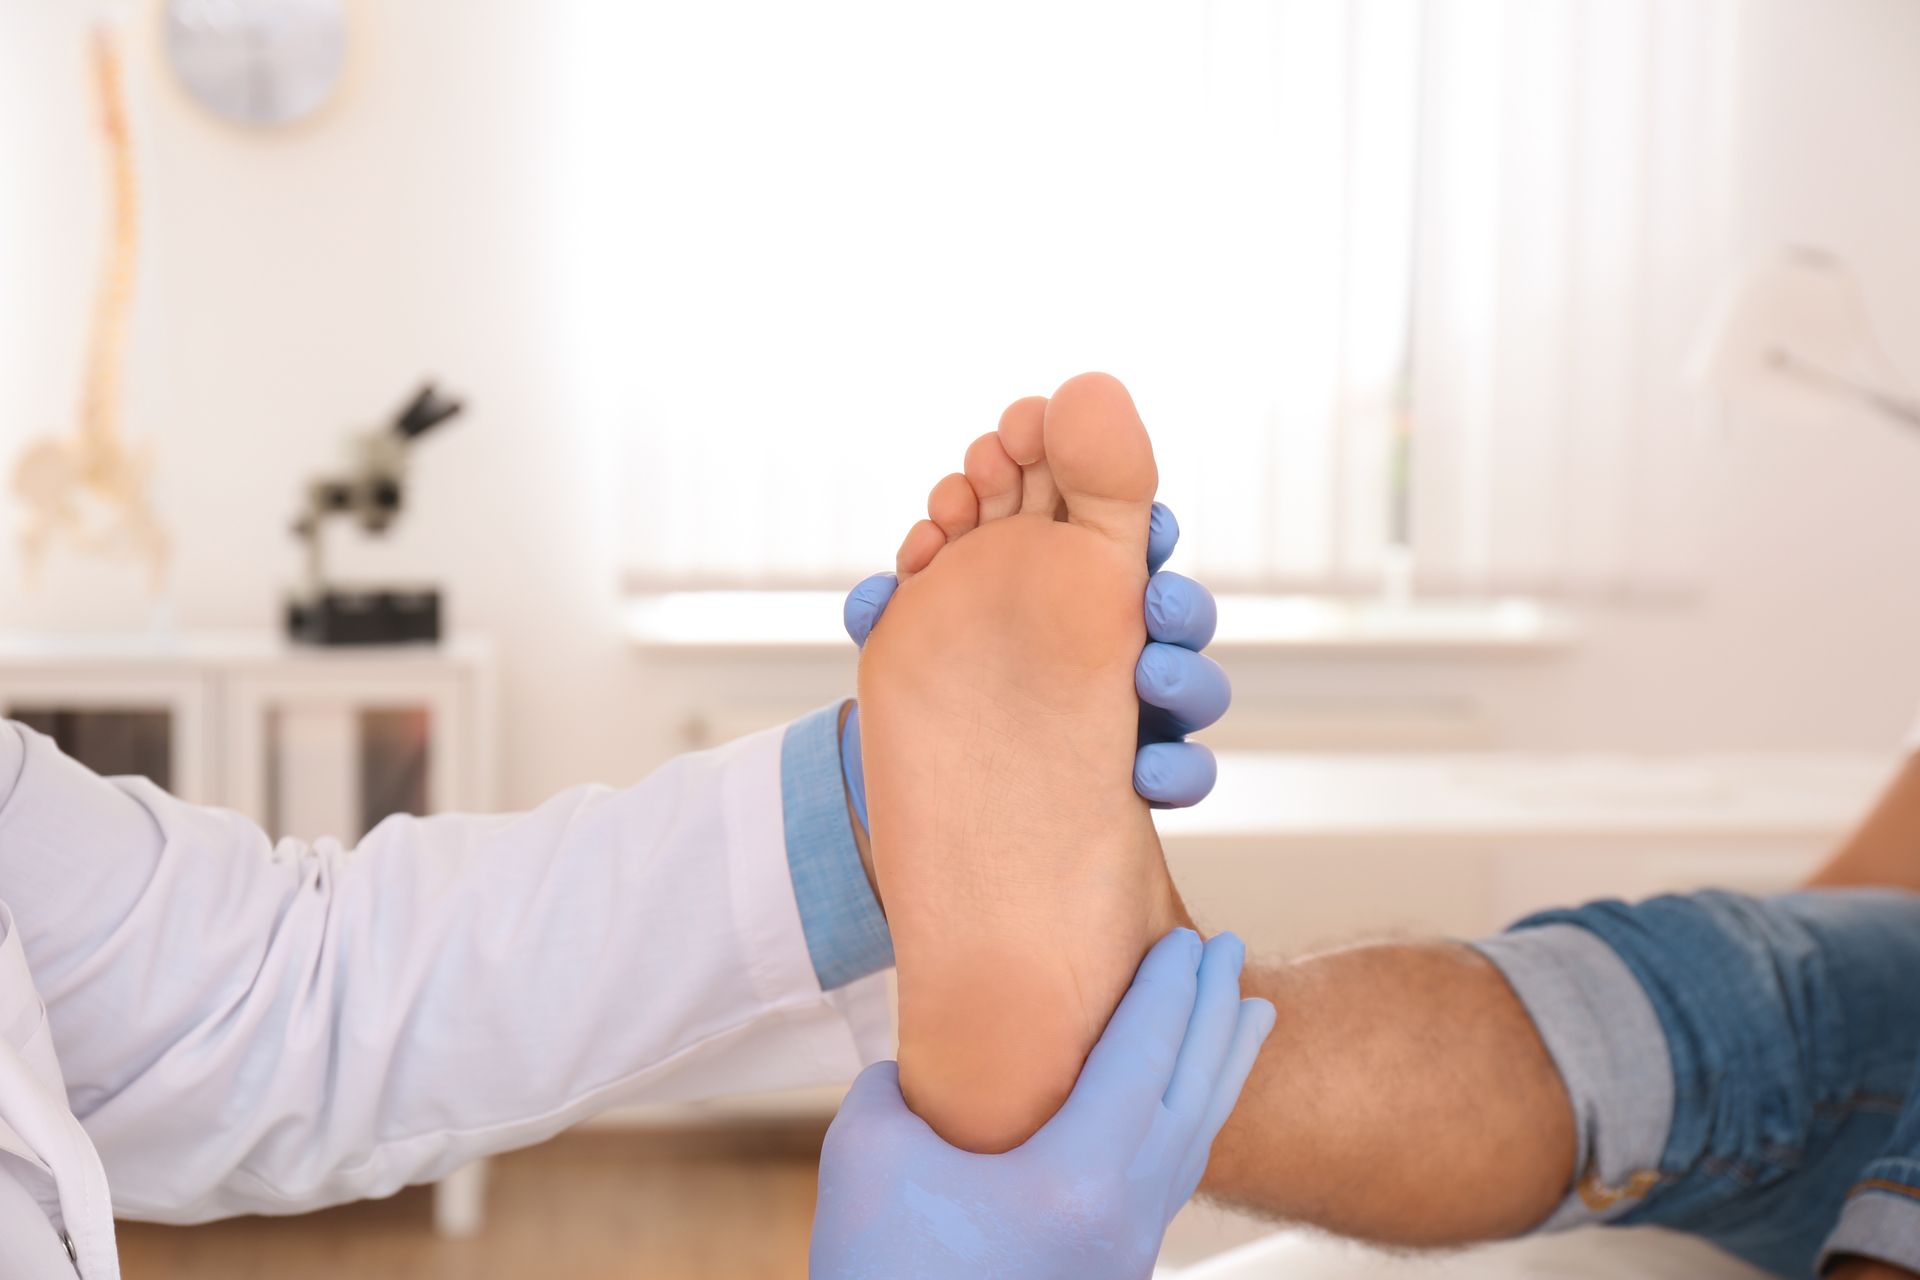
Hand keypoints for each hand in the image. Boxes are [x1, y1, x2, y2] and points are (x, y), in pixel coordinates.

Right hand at [809, 929, 1273, 1278]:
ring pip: (1195, 1142)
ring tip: (1248, 1015)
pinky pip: (1172, 1180)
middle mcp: (1123, 1218)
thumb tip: (915, 1070)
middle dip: (1214, 1013)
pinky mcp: (1108, 1277)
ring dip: (1221, 1067)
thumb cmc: (879, 1275)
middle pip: (1192, 1094)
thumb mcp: (866, 1152)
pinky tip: (1184, 1107)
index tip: (1185, 936)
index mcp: (1078, 1179)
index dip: (1165, 987)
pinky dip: (1190, 1121)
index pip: (1144, 1056)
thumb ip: (897, 1086)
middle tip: (1230, 950)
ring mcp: (1124, 1255)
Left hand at [841, 502, 1229, 820]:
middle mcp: (1119, 646)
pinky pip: (1182, 771)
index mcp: (1074, 589)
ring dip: (1183, 676)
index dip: (1138, 529)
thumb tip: (870, 599)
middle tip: (1154, 602)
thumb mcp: (914, 645)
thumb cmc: (940, 691)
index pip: (1120, 547)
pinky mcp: (1142, 778)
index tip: (1139, 523)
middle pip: (1172, 610)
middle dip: (1172, 601)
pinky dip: (1176, 769)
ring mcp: (1138, 712)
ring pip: (1191, 684)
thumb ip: (898, 616)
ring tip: (1153, 679)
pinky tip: (1146, 774)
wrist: (938, 793)